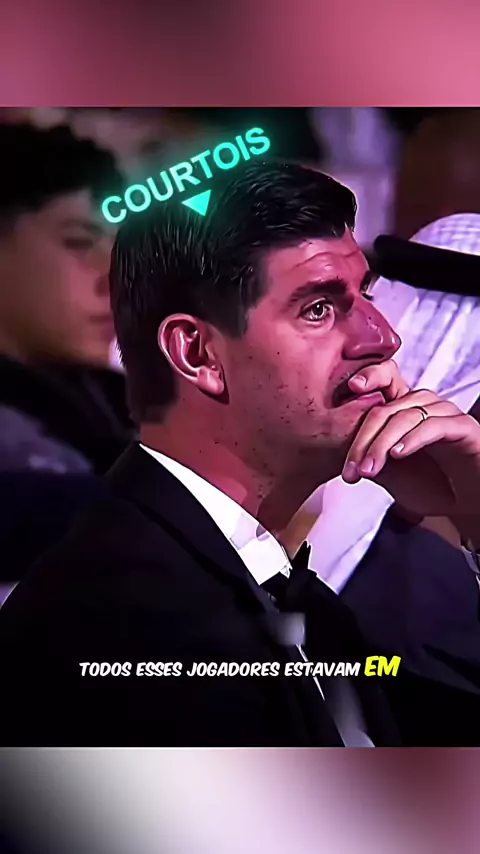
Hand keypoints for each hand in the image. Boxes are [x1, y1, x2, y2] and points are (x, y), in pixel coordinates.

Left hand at [341, 360, 479, 543]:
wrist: (468, 507)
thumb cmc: (433, 488)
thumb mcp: (392, 475)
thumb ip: (370, 458)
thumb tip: (343, 453)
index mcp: (407, 410)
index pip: (387, 378)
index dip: (370, 375)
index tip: (351, 388)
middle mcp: (427, 406)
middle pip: (386, 407)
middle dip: (363, 440)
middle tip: (352, 470)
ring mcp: (447, 415)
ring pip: (406, 417)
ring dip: (382, 445)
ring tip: (369, 470)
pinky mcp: (465, 429)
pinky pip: (435, 427)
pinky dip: (413, 439)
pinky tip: (399, 454)